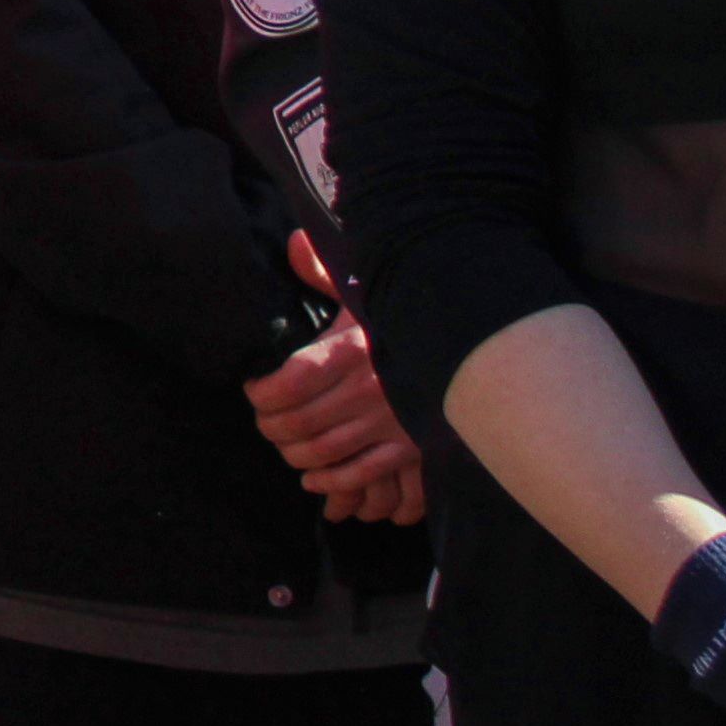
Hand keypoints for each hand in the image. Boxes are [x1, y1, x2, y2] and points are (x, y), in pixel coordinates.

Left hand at [244, 243, 422, 523]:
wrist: (471, 352)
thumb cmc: (405, 322)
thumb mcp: (368, 292)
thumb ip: (326, 272)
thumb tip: (294, 243)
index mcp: (351, 349)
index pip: (291, 381)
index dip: (263, 393)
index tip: (254, 390)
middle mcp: (366, 389)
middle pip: (299, 421)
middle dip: (271, 427)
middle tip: (264, 422)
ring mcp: (388, 422)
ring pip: (322, 451)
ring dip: (293, 455)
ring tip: (284, 445)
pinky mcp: (408, 449)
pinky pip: (359, 474)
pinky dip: (330, 481)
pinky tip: (312, 476)